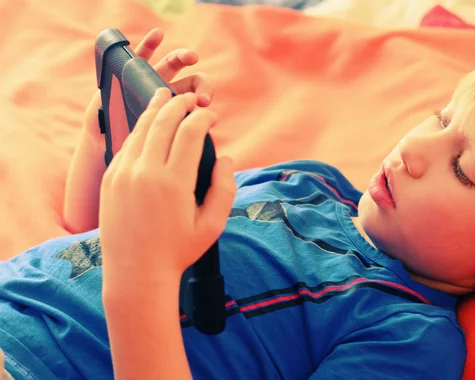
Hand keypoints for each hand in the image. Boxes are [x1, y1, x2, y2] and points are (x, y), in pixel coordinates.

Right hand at [83, 28, 213, 150]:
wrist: (106, 149)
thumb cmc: (138, 154)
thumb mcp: (164, 154)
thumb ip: (183, 148)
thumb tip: (214, 156)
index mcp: (181, 109)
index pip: (200, 97)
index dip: (205, 96)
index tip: (207, 108)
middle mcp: (168, 93)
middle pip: (191, 81)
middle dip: (200, 84)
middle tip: (201, 96)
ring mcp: (148, 82)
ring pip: (170, 65)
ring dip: (181, 58)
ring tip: (191, 58)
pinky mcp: (127, 74)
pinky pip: (139, 56)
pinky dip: (148, 44)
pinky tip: (158, 35)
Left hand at [99, 89, 235, 285]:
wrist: (136, 273)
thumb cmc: (179, 251)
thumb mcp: (213, 224)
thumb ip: (224, 188)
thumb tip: (226, 158)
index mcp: (174, 183)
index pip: (190, 132)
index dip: (203, 118)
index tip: (212, 116)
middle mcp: (146, 172)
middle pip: (163, 121)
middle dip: (180, 104)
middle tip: (192, 99)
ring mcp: (124, 174)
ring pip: (141, 128)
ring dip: (156, 108)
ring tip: (166, 96)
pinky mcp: (111, 178)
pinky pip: (127, 144)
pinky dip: (141, 129)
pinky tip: (149, 124)